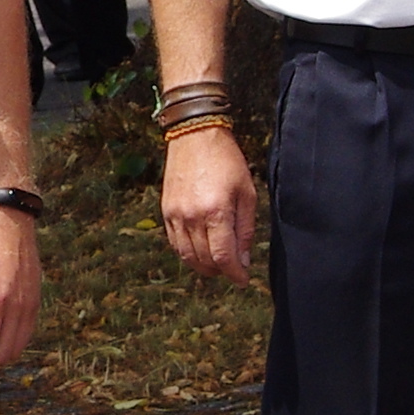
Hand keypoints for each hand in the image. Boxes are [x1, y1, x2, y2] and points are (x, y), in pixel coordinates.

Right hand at [162, 123, 260, 283]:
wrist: (195, 135)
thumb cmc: (227, 161)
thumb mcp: (247, 193)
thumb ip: (245, 229)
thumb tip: (243, 259)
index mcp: (216, 212)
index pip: (223, 257)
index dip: (234, 274)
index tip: (243, 280)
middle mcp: (192, 217)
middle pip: (205, 260)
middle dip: (221, 271)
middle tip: (233, 270)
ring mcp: (176, 215)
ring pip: (188, 256)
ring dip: (204, 267)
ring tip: (218, 265)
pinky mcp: (166, 211)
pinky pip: (175, 244)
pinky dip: (188, 254)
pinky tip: (200, 251)